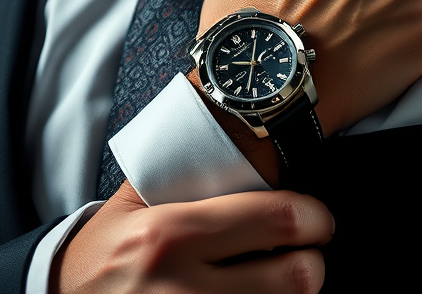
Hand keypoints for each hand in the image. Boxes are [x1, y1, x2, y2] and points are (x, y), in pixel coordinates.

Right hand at [52, 181, 333, 293]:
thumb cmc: (103, 251)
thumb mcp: (132, 204)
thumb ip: (183, 174)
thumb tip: (246, 143)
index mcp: (170, 233)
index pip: (274, 220)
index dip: (314, 218)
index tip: (318, 219)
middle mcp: (182, 285)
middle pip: (295, 277)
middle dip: (312, 262)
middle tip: (307, 252)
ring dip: (293, 293)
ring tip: (281, 277)